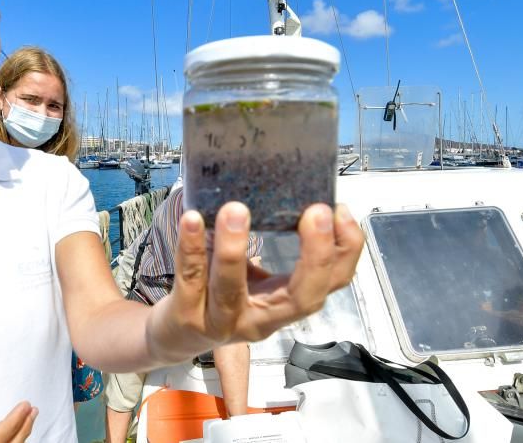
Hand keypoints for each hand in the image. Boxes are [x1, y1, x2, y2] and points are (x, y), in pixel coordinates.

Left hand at [148, 202, 362, 360]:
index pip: (331, 284)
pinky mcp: (188, 315)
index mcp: (285, 304)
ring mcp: (223, 321)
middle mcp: (262, 320)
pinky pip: (191, 276)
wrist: (177, 335)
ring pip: (232, 289)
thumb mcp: (260, 278)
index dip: (345, 251)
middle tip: (316, 212)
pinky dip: (192, 247)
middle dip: (315, 255)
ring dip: (235, 249)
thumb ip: (278, 246)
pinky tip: (191, 218)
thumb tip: (295, 187)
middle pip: (302, 297)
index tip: (341, 210)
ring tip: (236, 209)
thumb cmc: (224, 294)